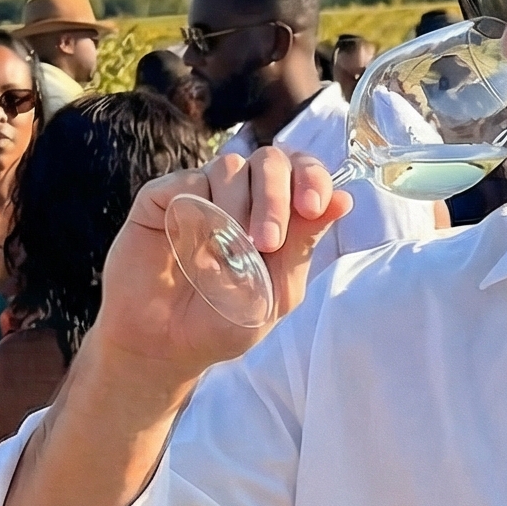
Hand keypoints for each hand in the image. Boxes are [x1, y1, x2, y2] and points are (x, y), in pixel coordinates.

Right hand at [91, 147, 351, 386]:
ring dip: (236, 210)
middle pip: (270, 160)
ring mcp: (202, 190)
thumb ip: (303, 245)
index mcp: (278, 212)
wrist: (165, 345)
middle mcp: (242, 193)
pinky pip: (187, 182)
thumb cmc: (224, 320)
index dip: (313, 178)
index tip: (313, 208)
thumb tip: (344, 200)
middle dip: (275, 199)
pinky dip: (198, 210)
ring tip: (228, 256)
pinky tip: (195, 248)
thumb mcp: (275, 292)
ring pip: (229, 167)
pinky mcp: (162, 197)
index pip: (303, 170)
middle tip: (267, 243)